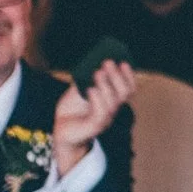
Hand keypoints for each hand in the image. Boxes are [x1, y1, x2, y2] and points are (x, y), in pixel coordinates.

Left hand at [54, 59, 135, 176]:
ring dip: (106, 85)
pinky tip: (90, 89)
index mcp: (113, 100)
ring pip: (112, 103)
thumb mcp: (80, 89)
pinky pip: (100, 114)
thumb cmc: (73, 109)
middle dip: (117, 76)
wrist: (63, 130)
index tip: (122, 62)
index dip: (129, 76)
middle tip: (108, 62)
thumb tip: (90, 62)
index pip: (129, 88)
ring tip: (97, 72)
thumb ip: (86, 78)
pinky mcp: (93, 128)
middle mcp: (112, 110)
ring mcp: (105, 120)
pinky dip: (96, 99)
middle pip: (124, 94)